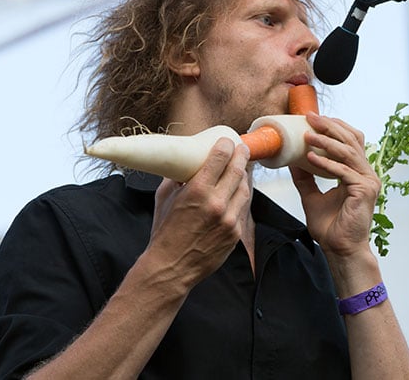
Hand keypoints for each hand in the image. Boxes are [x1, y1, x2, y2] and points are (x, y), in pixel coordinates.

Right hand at [146, 138, 251, 287]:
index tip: (227, 141)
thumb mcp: (163, 199)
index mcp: (197, 191)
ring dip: (244, 176)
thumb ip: (175, 179)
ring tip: (241, 169)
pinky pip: (242, 209)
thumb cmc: (164, 233)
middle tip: (241, 148)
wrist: (171, 267)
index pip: (220, 158)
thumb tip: (182, 166)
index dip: (226, 146)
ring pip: (244, 189)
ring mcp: (229, 220)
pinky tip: (237, 192)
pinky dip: (240, 197)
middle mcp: (216, 203)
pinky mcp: (235, 233)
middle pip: (237, 170)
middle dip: (241, 155)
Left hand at [289, 113, 380, 258]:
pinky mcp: (365, 191)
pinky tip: (310, 158)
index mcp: (357, 172)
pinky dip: (326, 163)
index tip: (314, 118)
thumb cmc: (330, 226)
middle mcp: (366, 173)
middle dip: (330, 126)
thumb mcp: (311, 196)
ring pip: (348, 152)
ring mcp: (369, 181)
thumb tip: (292, 160)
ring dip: (326, 141)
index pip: (350, 140)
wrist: (339, 249)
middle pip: (351, 140)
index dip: (334, 126)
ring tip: (307, 135)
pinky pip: (344, 172)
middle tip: (310, 117)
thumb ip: (305, 178)